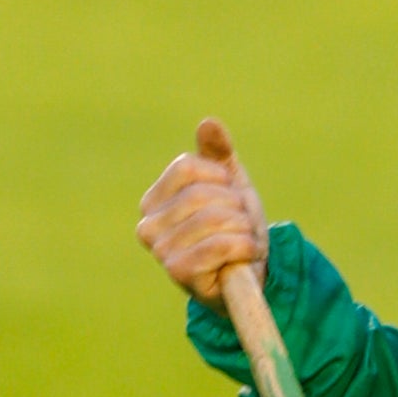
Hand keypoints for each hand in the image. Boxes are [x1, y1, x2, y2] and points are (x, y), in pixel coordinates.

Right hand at [138, 115, 269, 301]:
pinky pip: (219, 245)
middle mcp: (148, 226)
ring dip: (243, 227)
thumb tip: (208, 123)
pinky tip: (247, 253)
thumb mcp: (230, 183)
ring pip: (214, 219)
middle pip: (201, 194)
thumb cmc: (234, 224)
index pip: (187, 166)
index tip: (231, 193)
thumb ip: (218, 152)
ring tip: (244, 239)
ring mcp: (160, 251)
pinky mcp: (179, 273)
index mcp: (154, 200)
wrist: (249, 271)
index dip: (220, 176)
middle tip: (241, 222)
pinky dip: (244, 246)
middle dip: (235, 205)